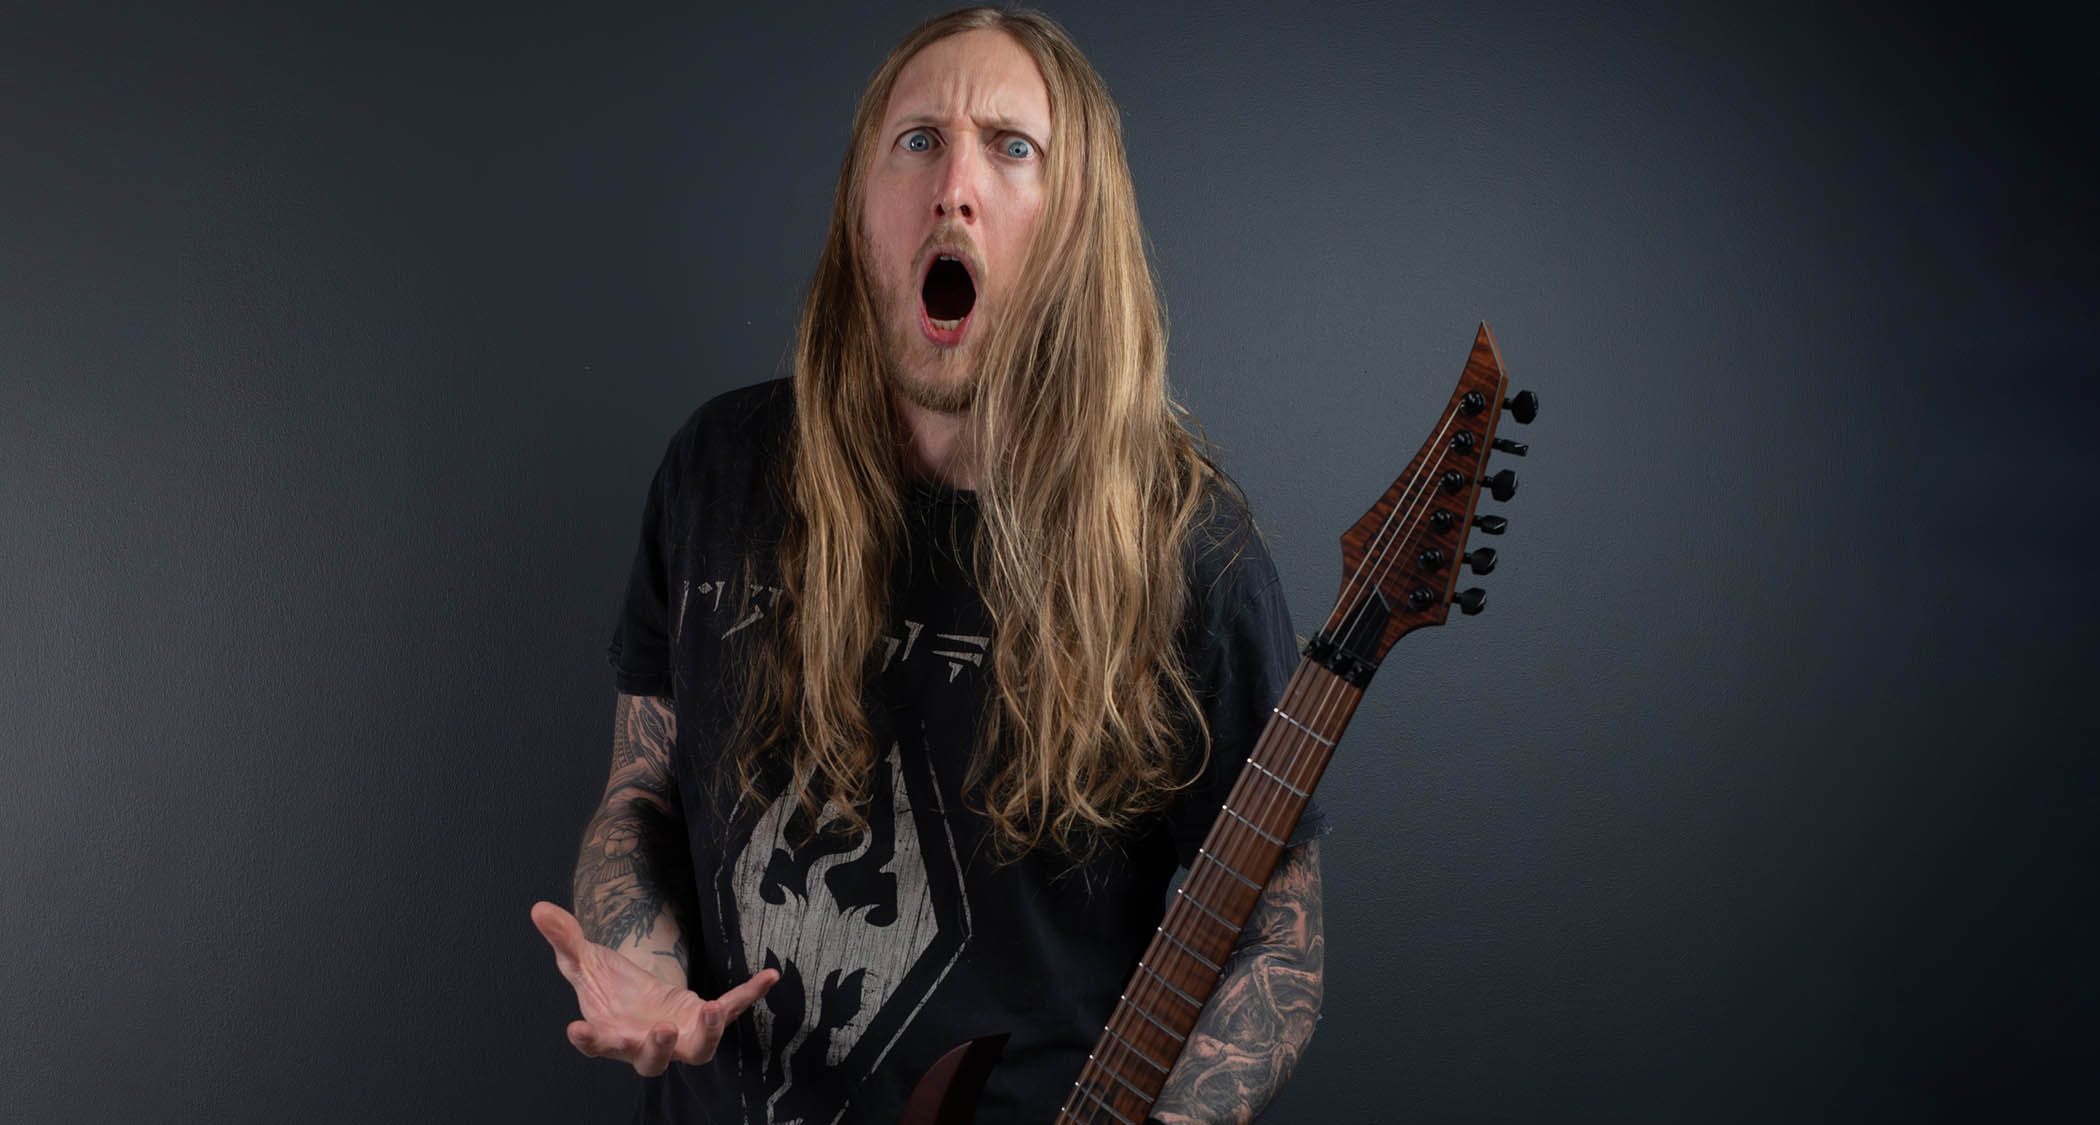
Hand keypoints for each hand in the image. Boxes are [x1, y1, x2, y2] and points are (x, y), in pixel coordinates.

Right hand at [530, 901, 777, 1076]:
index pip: (595, 1042)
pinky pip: (730, 1010)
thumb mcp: (582, 958)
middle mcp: (643, 1043)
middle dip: (658, 1048)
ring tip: (713, 1009)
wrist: (635, 995)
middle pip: (650, 1059)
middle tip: (662, 1031)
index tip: (577, 1028)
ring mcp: (678, 1036)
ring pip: (695, 1050)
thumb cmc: (606, 986)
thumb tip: (538, 909)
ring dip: (706, 1034)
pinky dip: (749, 995)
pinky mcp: (703, 1020)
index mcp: (609, 1033)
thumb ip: (564, 938)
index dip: (588, 1040)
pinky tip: (769, 977)